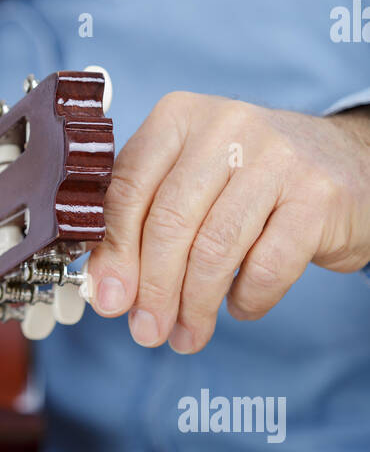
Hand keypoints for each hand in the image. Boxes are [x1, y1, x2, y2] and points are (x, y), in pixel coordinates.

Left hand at [86, 93, 369, 353]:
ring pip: (214, 248)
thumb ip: (143, 224)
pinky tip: (239, 307)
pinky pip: (266, 266)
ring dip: (195, 305)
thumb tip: (106, 291)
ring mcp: (276, 158)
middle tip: (147, 331)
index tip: (107, 299)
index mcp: (178, 116)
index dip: (114, 251)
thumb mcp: (190, 184)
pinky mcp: (317, 198)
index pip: (129, 187)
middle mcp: (226, 127)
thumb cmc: (250, 181)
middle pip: (169, 221)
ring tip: (187, 334)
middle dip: (153, 289)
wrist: (347, 165)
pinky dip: (247, 299)